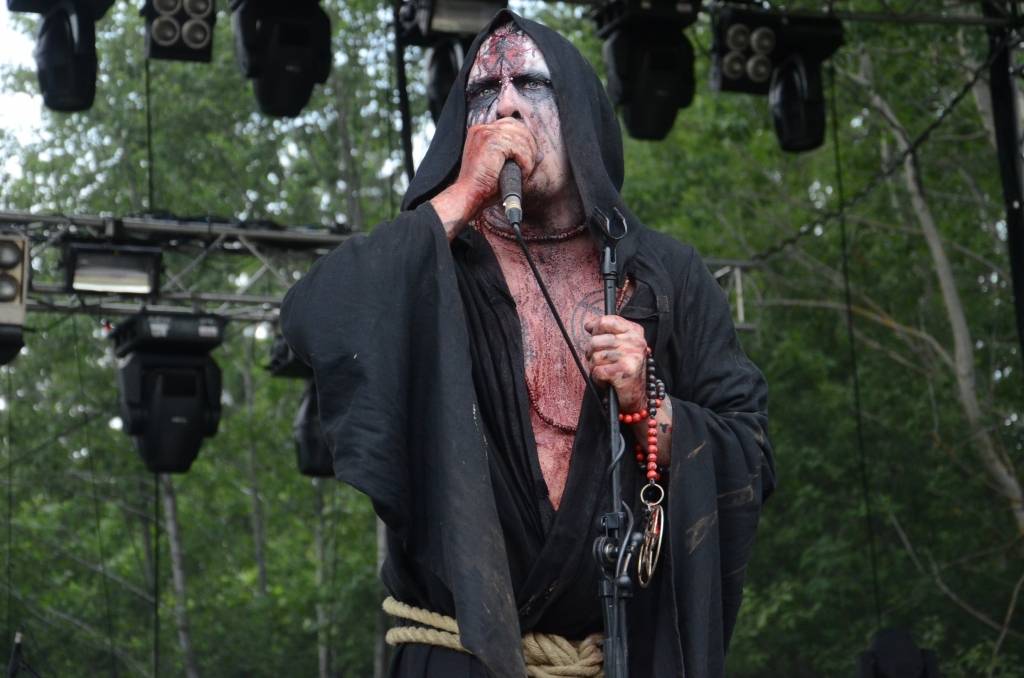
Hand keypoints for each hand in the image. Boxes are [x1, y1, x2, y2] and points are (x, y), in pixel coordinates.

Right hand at [430, 118, 537, 239]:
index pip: (511, 126)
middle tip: (530, 165)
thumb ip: (516, 156)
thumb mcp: (500, 166)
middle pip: (518, 127)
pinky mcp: (493, 141)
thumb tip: (540, 154)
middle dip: (529, 146)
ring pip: (522, 138)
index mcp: (481, 133)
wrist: (469, 195)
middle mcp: (482, 129)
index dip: (523, 141)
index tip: (528, 157)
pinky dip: (526, 162)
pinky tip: (521, 173)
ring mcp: (486, 133)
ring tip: (524, 172)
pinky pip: (520, 148)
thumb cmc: (483, 187)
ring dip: (528, 157)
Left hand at [584, 315, 647, 412]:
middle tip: (600, 361)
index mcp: (635, 331)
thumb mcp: (620, 345)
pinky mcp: (625, 371)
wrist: (637, 395)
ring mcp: (631, 355)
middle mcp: (635, 341)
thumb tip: (588, 324)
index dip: (596, 329)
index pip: (607, 321)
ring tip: (606, 371)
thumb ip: (605, 332)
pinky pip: (597, 370)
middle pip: (596, 340)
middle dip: (591, 352)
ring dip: (595, 367)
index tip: (596, 337)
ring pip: (595, 356)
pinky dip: (598, 378)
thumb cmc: (624, 369)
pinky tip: (607, 379)